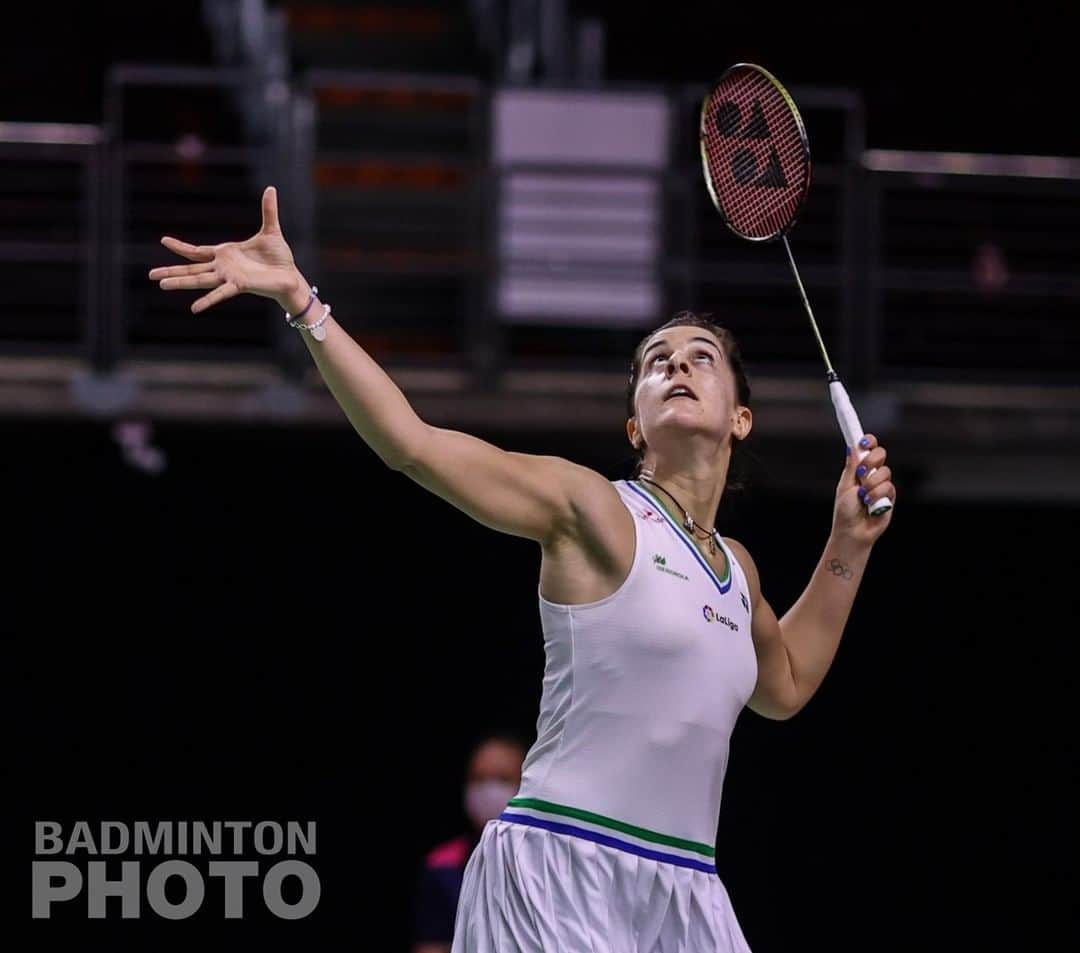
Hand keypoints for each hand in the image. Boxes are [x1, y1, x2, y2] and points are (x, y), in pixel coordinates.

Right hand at [148, 186, 305, 313]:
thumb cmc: (280, 258)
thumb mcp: (271, 231)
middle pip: (192, 268)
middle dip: (171, 270)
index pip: (198, 251)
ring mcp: (229, 277)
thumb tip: (270, 188)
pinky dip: (208, 300)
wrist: (291, 277)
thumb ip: (268, 210)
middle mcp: (223, 267)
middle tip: (150, 275)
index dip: (181, 247)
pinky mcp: (239, 285)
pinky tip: (193, 308)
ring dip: (180, 282)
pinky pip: (220, 293)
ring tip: (161, 285)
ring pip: (199, 279)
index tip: (163, 240)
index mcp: (226, 254)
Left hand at [831, 434, 894, 545]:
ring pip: (885, 471)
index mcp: (858, 469)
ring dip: (871, 484)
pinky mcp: (890, 497)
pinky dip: (877, 495)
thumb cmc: (845, 511)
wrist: (853, 531)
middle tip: (862, 472)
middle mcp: (872, 474)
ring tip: (863, 496)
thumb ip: (851, 467)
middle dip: (872, 460)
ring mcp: (882, 485)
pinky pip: (889, 487)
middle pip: (881, 454)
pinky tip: (870, 504)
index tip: (864, 441)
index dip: (868, 442)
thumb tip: (852, 447)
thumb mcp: (845, 486)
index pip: (867, 449)